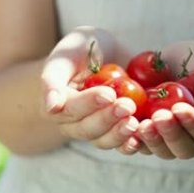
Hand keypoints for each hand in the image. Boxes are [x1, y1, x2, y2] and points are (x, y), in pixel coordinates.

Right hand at [40, 26, 141, 154]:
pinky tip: (142, 136)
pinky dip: (132, 143)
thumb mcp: (65, 54)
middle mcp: (75, 123)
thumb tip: (51, 107)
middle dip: (108, 119)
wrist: (108, 50)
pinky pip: (123, 144)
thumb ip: (53, 79)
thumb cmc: (81, 48)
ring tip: (135, 122)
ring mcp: (98, 129)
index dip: (90, 104)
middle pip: (88, 130)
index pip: (71, 109)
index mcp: (57, 106)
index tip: (109, 94)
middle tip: (127, 105)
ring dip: (119, 134)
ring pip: (105, 141)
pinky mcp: (118, 129)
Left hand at [136, 41, 193, 159]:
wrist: (179, 60)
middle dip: (170, 134)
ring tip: (141, 124)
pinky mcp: (147, 134)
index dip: (193, 123)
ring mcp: (168, 139)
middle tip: (158, 117)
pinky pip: (139, 145)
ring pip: (161, 151)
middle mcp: (192, 139)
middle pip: (183, 148)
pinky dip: (131, 140)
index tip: (179, 108)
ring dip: (151, 141)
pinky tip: (124, 127)